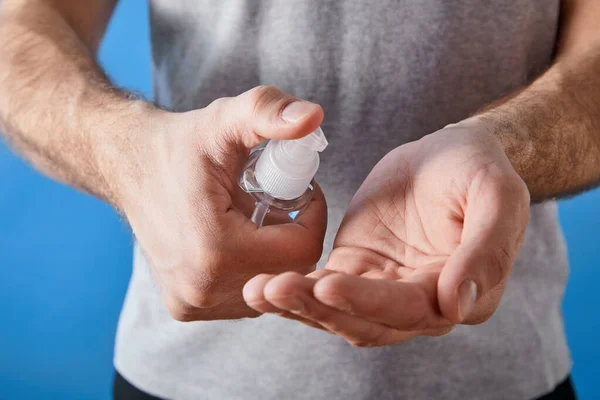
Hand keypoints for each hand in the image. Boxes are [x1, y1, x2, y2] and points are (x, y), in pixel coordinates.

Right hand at [115, 86, 326, 320]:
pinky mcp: (185, 308)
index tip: (302, 191)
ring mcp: (191, 305)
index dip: (313, 217)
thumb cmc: (180, 144)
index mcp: (215, 251)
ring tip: (255, 219)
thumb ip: (269, 112)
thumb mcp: (226, 119)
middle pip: (287, 272)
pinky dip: (251, 268)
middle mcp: (201, 290)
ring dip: (273, 254)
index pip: (303, 250)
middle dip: (293, 235)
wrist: (127, 166)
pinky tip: (237, 239)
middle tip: (278, 202)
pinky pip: (243, 294)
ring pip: (267, 286)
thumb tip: (314, 116)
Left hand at [243, 119, 529, 345]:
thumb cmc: (478, 170)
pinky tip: (263, 284)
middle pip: (367, 320)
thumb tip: (458, 306)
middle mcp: (421, 303)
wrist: (449, 155)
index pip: (412, 309)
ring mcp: (384, 289)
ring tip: (259, 289)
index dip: (370, 302)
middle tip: (275, 289)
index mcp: (461, 292)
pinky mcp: (356, 270)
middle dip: (320, 309)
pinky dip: (295, 290)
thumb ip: (487, 250)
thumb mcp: (496, 195)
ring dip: (299, 305)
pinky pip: (323, 289)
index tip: (329, 286)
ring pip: (339, 311)